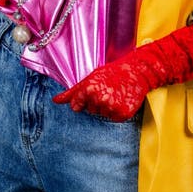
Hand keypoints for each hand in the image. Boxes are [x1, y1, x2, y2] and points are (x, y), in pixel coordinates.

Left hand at [53, 22, 192, 120]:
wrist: (137, 72)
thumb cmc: (112, 72)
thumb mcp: (90, 78)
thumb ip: (72, 92)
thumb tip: (55, 101)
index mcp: (88, 89)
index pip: (76, 106)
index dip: (83, 100)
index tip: (93, 91)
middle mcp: (98, 99)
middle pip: (90, 111)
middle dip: (96, 102)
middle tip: (108, 90)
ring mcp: (111, 108)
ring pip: (102, 115)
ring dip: (107, 108)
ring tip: (116, 94)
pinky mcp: (122, 114)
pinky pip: (113, 119)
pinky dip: (117, 112)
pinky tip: (122, 100)